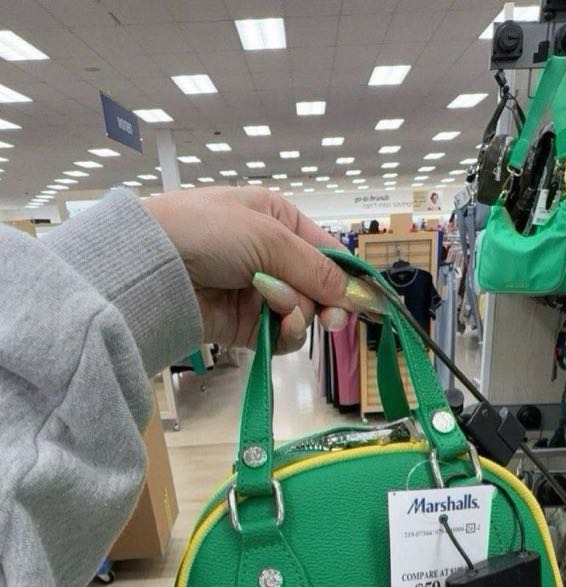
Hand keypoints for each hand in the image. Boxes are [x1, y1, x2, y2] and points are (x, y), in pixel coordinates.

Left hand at [142, 186, 387, 352]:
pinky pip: (281, 337)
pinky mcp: (245, 326)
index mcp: (278, 220)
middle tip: (331, 319)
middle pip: (319, 289)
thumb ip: (316, 268)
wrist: (150, 267)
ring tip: (273, 303)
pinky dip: (284, 334)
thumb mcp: (269, 237)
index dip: (347, 279)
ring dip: (296, 313)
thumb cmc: (205, 231)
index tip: (366, 303)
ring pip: (302, 315)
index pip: (327, 252)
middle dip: (323, 302)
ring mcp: (258, 293)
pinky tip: (276, 325)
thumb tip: (354, 295)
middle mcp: (271, 256)